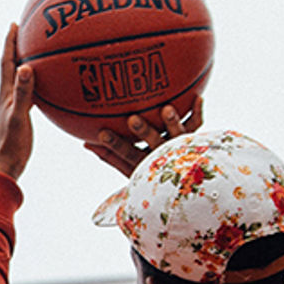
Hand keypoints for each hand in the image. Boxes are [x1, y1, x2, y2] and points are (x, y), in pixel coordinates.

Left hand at [0, 23, 35, 179]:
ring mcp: (13, 107)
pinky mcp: (21, 117)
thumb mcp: (18, 117)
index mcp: (5, 94)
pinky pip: (31, 94)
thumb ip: (22, 94)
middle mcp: (7, 97)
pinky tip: (49, 85)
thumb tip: (25, 67)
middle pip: (12, 66)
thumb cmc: (10, 145)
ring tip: (37, 51)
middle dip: (17, 47)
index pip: (6, 62)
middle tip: (26, 30)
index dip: (9, 43)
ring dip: (27, 64)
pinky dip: (38, 84)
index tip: (14, 23)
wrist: (4, 167)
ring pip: (21, 79)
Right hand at [83, 96, 203, 176]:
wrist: (182, 186)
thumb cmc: (148, 172)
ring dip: (172, 122)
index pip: (127, 154)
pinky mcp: (193, 139)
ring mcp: (180, 148)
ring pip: (178, 135)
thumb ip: (109, 156)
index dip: (114, 145)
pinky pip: (197, 126)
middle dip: (143, 131)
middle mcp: (163, 156)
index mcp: (145, 163)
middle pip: (153, 144)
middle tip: (133, 118)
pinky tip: (198, 97)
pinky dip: (198, 113)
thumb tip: (84, 143)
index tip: (101, 133)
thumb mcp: (127, 168)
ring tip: (166, 108)